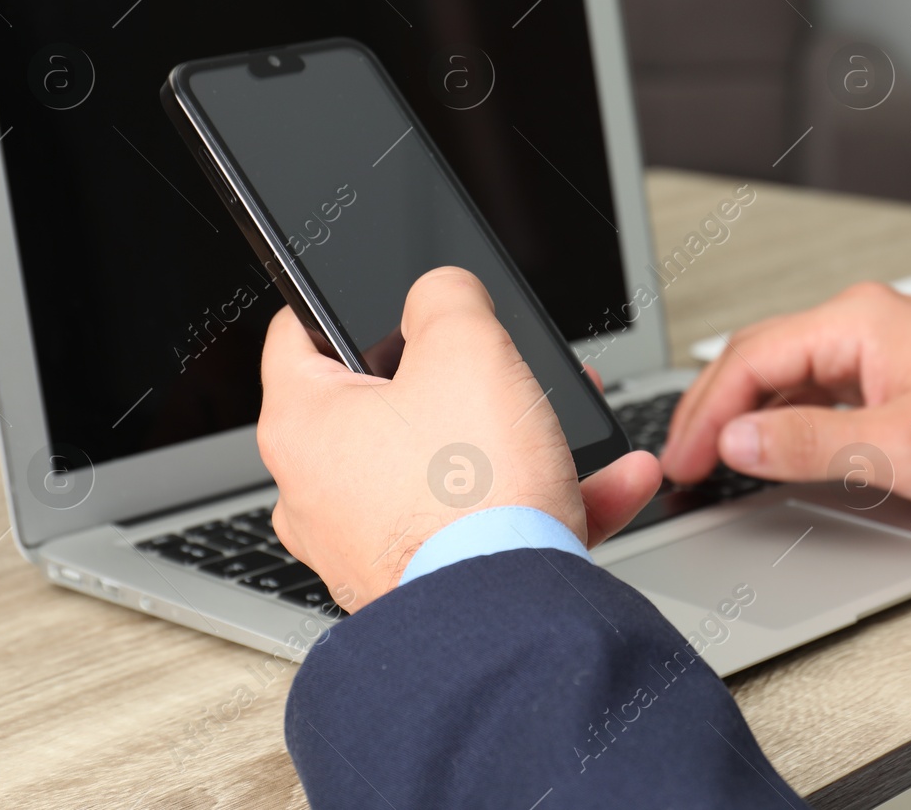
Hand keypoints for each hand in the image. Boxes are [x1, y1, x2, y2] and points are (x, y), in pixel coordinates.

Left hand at [257, 266, 661, 611]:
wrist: (505, 619)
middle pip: (391, 405)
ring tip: (576, 423)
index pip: (297, 335)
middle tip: (506, 365)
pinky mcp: (428, 585)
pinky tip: (613, 483)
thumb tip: (441, 291)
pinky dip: (547, 501)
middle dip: (467, 379)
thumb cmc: (469, 494)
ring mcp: (373, 546)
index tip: (379, 294)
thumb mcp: (468, 348)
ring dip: (521, 440)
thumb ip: (448, 296)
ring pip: (451, 468)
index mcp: (304, 426)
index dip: (340, 301)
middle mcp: (321, 493)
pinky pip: (487, 526)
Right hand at [661, 282, 910, 510]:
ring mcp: (874, 340)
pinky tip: (766, 445)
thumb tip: (737, 443)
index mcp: (857, 322)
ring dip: (744, 413)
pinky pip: (813, 383)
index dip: (706, 413)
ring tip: (714, 457)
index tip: (685, 458)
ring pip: (782, 371)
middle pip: (757, 358)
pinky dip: (780, 414)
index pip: (750, 359)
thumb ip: (806, 445)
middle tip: (684, 462)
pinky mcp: (887, 365)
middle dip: (713, 410)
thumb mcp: (898, 448)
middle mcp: (861, 319)